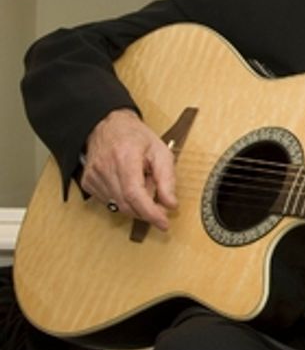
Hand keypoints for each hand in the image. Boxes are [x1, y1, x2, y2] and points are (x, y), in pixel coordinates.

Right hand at [82, 108, 177, 230]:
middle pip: (126, 204)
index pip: (135, 194)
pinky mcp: (88, 183)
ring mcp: (94, 176)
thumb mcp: (161, 152)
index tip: (163, 223)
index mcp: (125, 157)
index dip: (150, 213)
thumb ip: (167, 179)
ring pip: (118, 206)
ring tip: (143, 185)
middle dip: (147, 212)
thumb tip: (170, 204)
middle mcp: (105, 168)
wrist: (108, 126)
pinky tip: (130, 186)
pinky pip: (109, 202)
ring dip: (136, 205)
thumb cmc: (135, 137)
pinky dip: (124, 201)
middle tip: (161, 209)